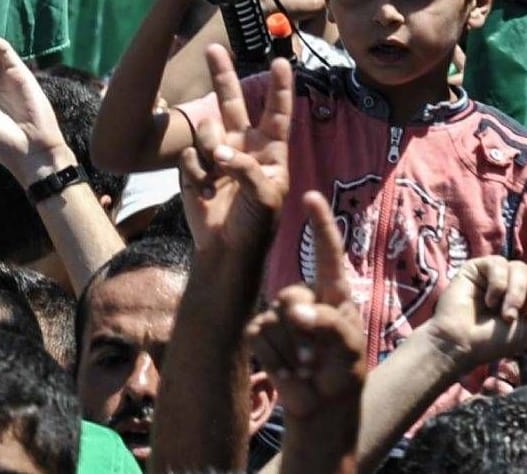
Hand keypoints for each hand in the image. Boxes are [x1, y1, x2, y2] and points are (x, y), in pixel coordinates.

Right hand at [179, 46, 291, 253]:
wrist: (224, 249)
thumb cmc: (256, 225)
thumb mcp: (265, 197)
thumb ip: (246, 168)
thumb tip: (217, 151)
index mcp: (269, 150)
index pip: (277, 113)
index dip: (279, 88)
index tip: (282, 62)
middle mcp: (242, 144)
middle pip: (232, 102)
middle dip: (222, 74)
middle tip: (212, 48)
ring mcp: (215, 153)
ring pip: (205, 129)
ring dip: (208, 149)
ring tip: (216, 175)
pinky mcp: (193, 165)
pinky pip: (189, 155)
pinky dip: (195, 173)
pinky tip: (204, 191)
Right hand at [248, 194, 363, 421]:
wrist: (320, 411)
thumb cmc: (344, 376)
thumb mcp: (349, 350)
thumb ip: (327, 324)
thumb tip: (293, 313)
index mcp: (334, 294)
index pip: (328, 253)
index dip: (320, 225)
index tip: (310, 196)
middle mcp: (306, 298)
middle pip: (291, 294)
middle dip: (303, 324)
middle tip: (317, 356)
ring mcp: (279, 315)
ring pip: (274, 318)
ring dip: (293, 351)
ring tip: (308, 369)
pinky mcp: (260, 333)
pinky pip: (259, 336)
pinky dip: (276, 360)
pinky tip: (290, 374)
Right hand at [421, 254, 526, 369]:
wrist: (463, 342)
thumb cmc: (495, 340)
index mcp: (524, 297)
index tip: (526, 315)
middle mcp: (509, 284)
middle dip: (524, 295)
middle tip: (511, 318)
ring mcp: (492, 275)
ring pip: (517, 267)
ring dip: (515, 291)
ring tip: (502, 312)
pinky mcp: (474, 268)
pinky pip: (497, 263)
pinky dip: (498, 284)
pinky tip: (489, 301)